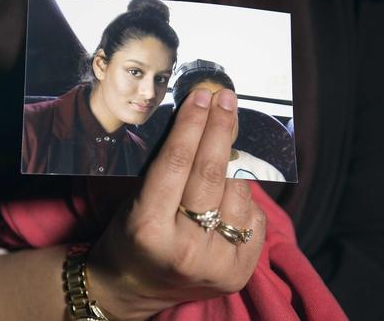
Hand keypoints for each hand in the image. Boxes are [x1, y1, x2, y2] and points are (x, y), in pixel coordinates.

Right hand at [87, 88, 265, 319]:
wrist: (132, 288)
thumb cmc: (128, 236)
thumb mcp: (134, 200)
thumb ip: (167, 168)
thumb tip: (203, 121)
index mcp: (148, 227)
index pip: (177, 162)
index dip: (193, 123)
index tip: (203, 96)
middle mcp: (184, 248)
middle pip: (212, 174)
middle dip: (222, 128)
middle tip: (226, 100)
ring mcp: (215, 265)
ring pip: (239, 193)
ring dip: (235, 163)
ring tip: (225, 147)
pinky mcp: (237, 274)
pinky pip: (255, 218)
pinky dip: (245, 198)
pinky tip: (231, 190)